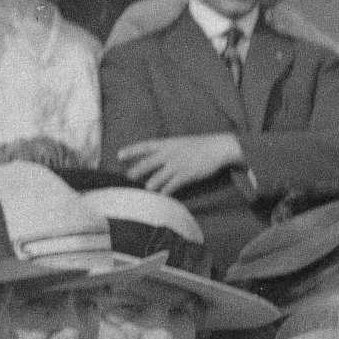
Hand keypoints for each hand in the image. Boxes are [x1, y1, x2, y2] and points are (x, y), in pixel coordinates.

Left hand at [118, 132, 245, 192]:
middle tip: (127, 177)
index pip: (145, 146)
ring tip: (146, 190)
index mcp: (167, 143)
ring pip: (159, 176)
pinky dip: (167, 190)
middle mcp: (169, 153)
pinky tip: (163, 195)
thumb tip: (158, 159)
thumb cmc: (201, 146)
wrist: (218, 147)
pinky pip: (173, 184)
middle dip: (136, 171)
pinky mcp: (187, 174)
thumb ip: (169, 150)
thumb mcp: (182, 143)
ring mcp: (177, 164)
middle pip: (148, 163)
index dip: (132, 150)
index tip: (119, 155)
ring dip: (151, 183)